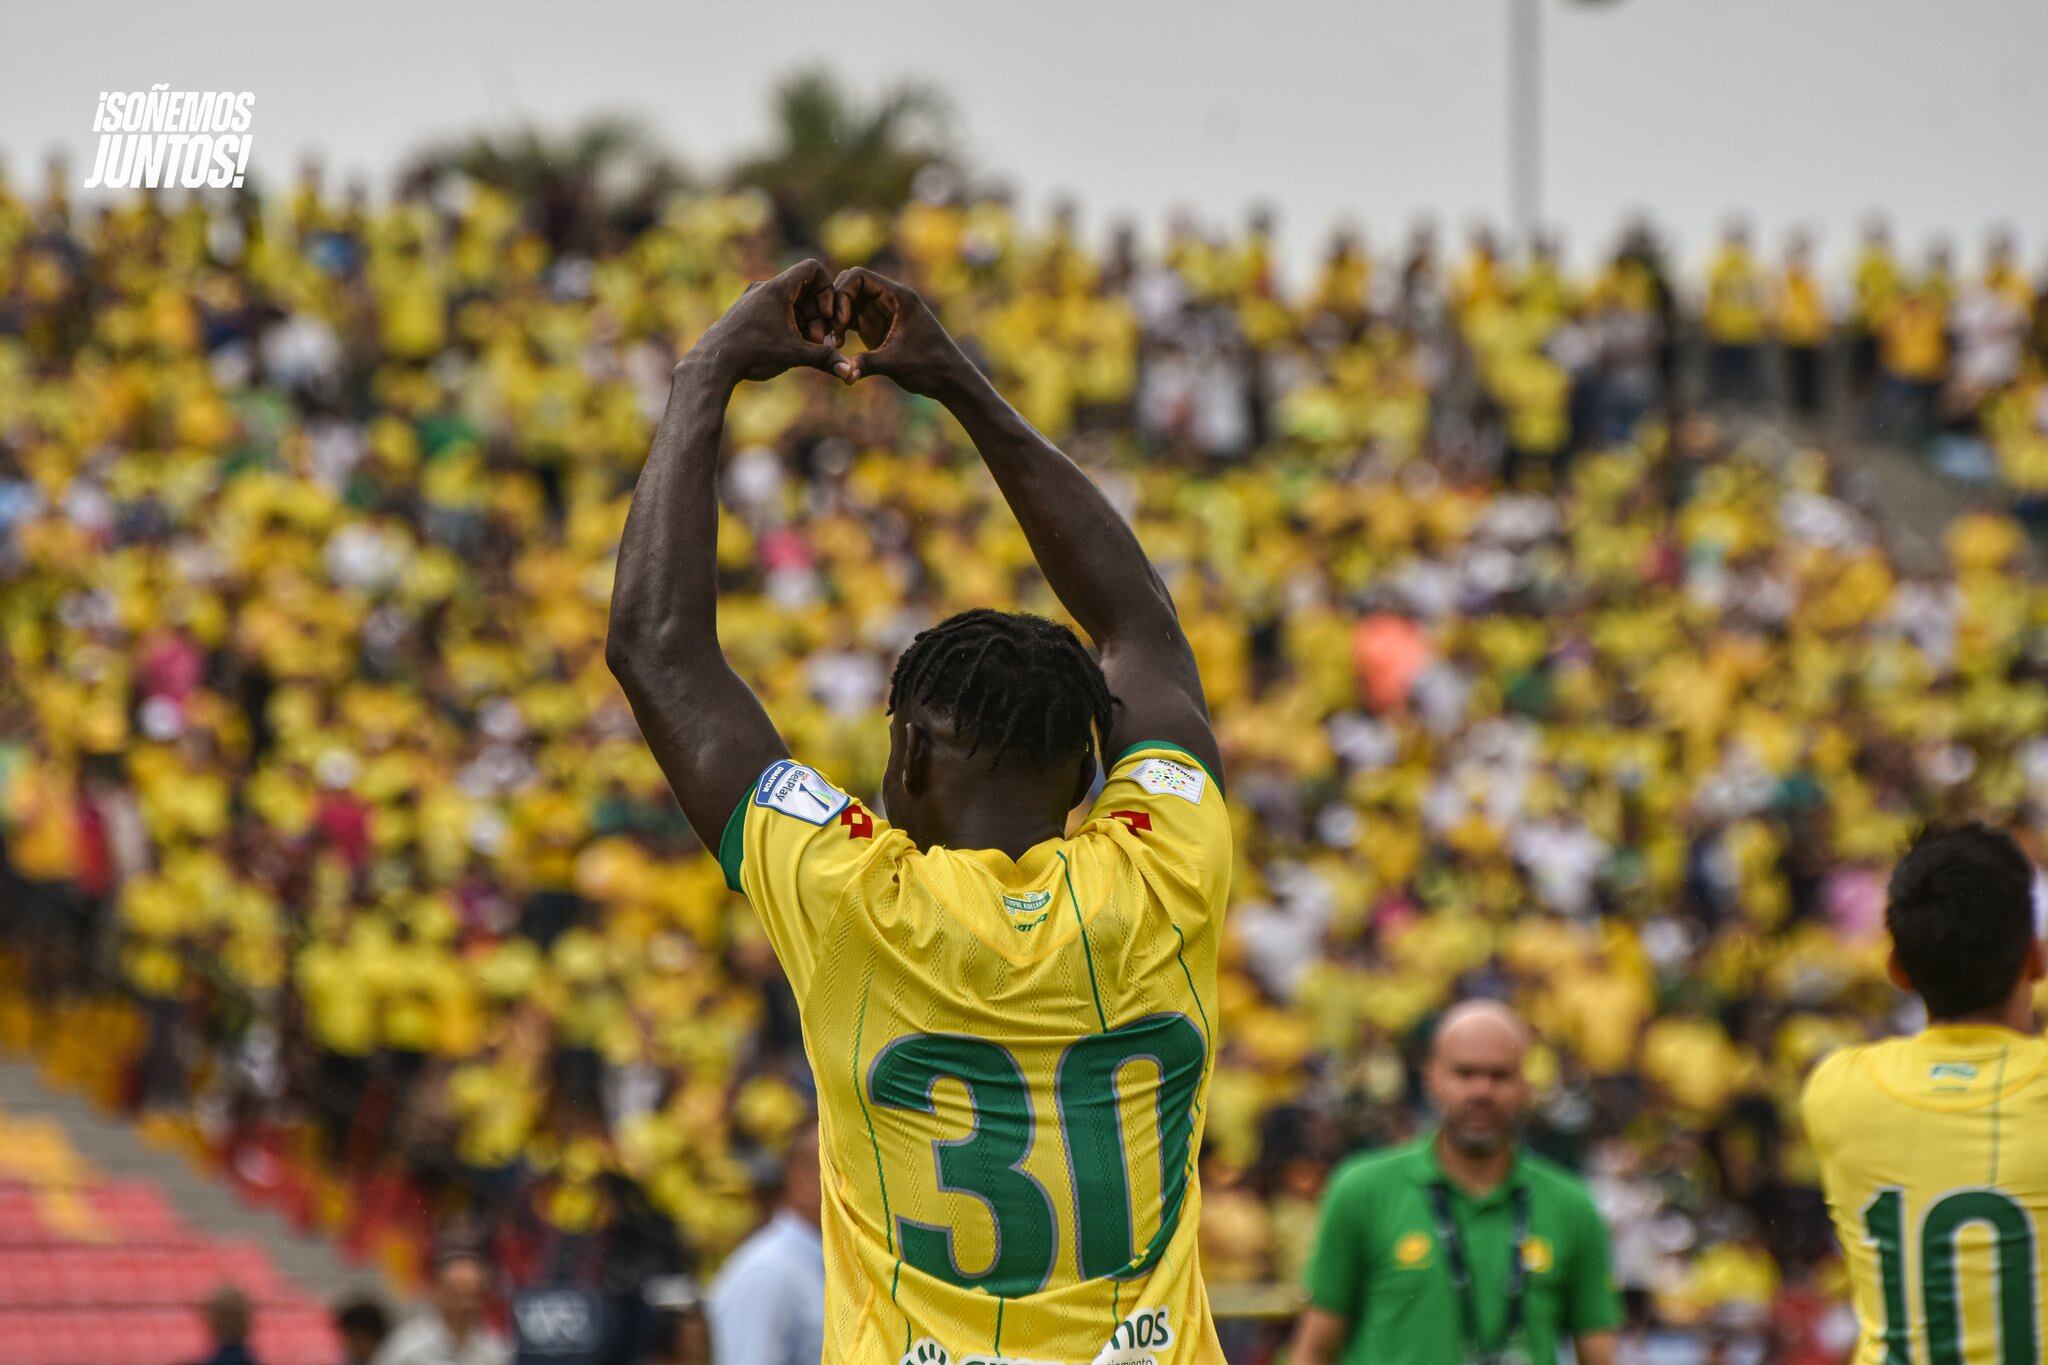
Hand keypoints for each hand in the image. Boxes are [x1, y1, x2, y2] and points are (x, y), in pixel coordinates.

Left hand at [690, 259, 851, 384]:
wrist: (713, 362)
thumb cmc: (752, 353)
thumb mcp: (794, 355)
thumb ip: (825, 359)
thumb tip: (851, 372)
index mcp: (777, 288)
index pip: (813, 268)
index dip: (827, 289)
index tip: (826, 314)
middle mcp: (764, 288)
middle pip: (803, 289)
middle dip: (816, 313)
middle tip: (815, 339)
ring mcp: (752, 299)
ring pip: (788, 302)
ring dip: (802, 321)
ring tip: (800, 346)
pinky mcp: (744, 312)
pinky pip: (773, 310)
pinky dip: (786, 324)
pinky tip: (784, 347)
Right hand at [831, 267, 972, 396]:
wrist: (946, 378)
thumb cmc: (930, 365)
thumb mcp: (897, 363)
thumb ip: (869, 364)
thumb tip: (845, 373)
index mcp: (898, 296)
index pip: (860, 276)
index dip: (843, 292)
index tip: (840, 319)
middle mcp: (888, 299)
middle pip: (850, 284)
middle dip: (836, 303)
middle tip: (833, 329)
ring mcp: (881, 312)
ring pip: (848, 301)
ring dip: (836, 316)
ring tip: (833, 340)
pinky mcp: (876, 327)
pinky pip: (851, 317)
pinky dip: (840, 327)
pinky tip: (836, 345)